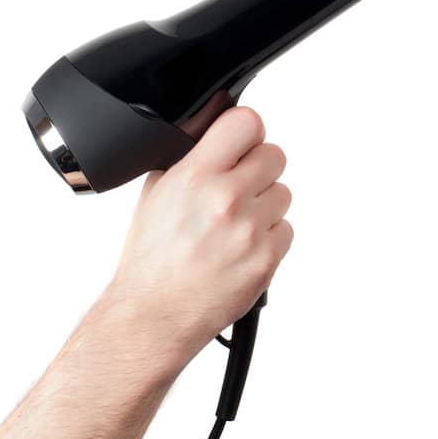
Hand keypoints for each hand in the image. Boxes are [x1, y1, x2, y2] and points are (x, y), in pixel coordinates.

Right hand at [102, 105, 293, 365]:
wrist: (154, 315)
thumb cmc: (151, 260)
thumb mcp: (157, 193)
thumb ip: (191, 159)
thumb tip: (218, 137)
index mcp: (194, 176)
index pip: (247, 123)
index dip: (246, 131)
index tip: (241, 142)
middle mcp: (225, 199)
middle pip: (274, 155)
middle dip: (257, 169)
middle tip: (238, 188)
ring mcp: (250, 230)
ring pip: (283, 193)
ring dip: (264, 204)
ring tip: (234, 225)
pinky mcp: (267, 258)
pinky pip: (286, 229)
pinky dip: (269, 236)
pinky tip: (242, 247)